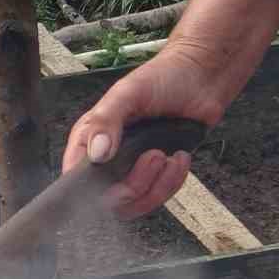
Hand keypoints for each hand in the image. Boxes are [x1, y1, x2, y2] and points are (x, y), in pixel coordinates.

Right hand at [61, 46, 222, 218]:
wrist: (203, 76)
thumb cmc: (163, 77)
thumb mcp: (126, 93)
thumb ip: (105, 122)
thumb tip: (96, 154)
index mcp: (91, 139)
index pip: (75, 176)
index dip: (89, 188)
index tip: (111, 181)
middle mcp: (109, 158)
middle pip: (108, 198)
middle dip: (134, 185)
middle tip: (153, 157)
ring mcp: (134, 168)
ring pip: (135, 202)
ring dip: (157, 184)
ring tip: (167, 155)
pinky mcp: (159, 174)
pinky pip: (160, 196)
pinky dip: (173, 181)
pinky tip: (179, 158)